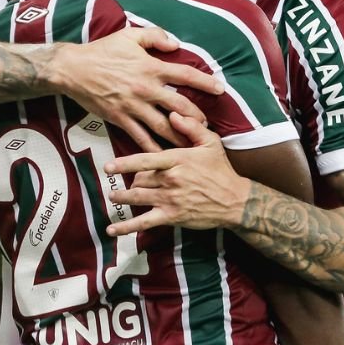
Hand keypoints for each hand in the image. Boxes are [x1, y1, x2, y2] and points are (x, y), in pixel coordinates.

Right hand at [50, 27, 223, 152]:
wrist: (73, 69)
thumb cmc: (102, 50)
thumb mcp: (129, 35)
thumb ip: (155, 36)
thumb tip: (175, 43)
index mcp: (150, 67)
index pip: (185, 75)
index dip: (205, 82)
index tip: (220, 90)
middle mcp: (146, 89)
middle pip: (180, 106)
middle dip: (197, 117)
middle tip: (207, 125)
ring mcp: (133, 106)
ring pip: (163, 126)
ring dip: (180, 136)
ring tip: (192, 145)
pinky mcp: (120, 119)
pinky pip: (141, 138)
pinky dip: (154, 149)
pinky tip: (164, 157)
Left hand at [103, 113, 250, 234]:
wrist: (234, 200)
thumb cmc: (221, 170)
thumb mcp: (211, 142)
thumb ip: (191, 126)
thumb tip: (172, 115)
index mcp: (177, 160)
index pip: (145, 160)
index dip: (124, 163)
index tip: (108, 166)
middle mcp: (170, 179)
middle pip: (139, 179)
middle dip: (129, 181)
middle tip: (122, 181)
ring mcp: (170, 199)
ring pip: (137, 198)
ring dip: (122, 198)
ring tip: (112, 197)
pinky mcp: (172, 217)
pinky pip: (144, 223)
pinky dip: (126, 227)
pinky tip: (111, 229)